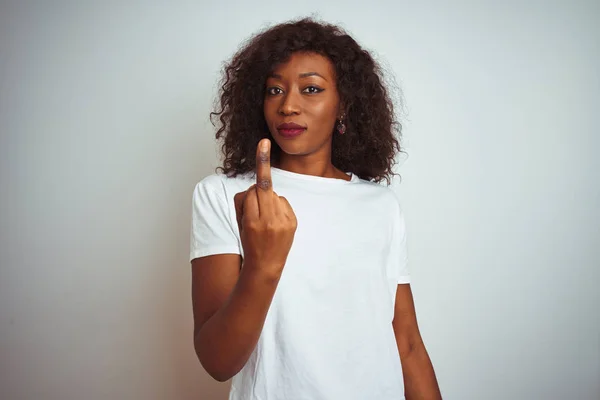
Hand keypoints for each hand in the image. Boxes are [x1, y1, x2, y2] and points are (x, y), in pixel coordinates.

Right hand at [233, 139, 296, 278]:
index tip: (264, 143)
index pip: (252, 189)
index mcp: (251, 220)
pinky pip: (283, 202)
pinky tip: (275, 220)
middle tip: (261, 168)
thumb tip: (256, 187)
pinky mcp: (292, 222)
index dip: (259, 164)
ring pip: (273, 194)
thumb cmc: (248, 242)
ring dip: (267, 200)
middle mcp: (268, 220)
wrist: (265, 266)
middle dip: (261, 173)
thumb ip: (244, 203)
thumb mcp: (239, 223)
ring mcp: (282, 222)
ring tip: (266, 219)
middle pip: (262, 187)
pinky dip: (278, 206)